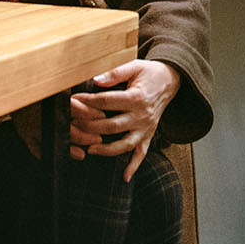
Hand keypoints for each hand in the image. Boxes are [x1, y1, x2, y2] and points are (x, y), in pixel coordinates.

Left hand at [69, 59, 179, 181]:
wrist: (171, 81)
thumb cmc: (149, 73)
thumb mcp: (134, 66)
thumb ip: (115, 73)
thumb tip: (95, 80)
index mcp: (137, 97)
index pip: (107, 101)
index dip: (88, 101)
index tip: (74, 100)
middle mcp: (142, 115)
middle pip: (112, 126)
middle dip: (90, 127)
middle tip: (74, 126)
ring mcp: (146, 128)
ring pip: (125, 144)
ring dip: (107, 150)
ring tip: (90, 150)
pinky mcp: (149, 135)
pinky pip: (142, 154)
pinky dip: (134, 167)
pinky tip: (125, 177)